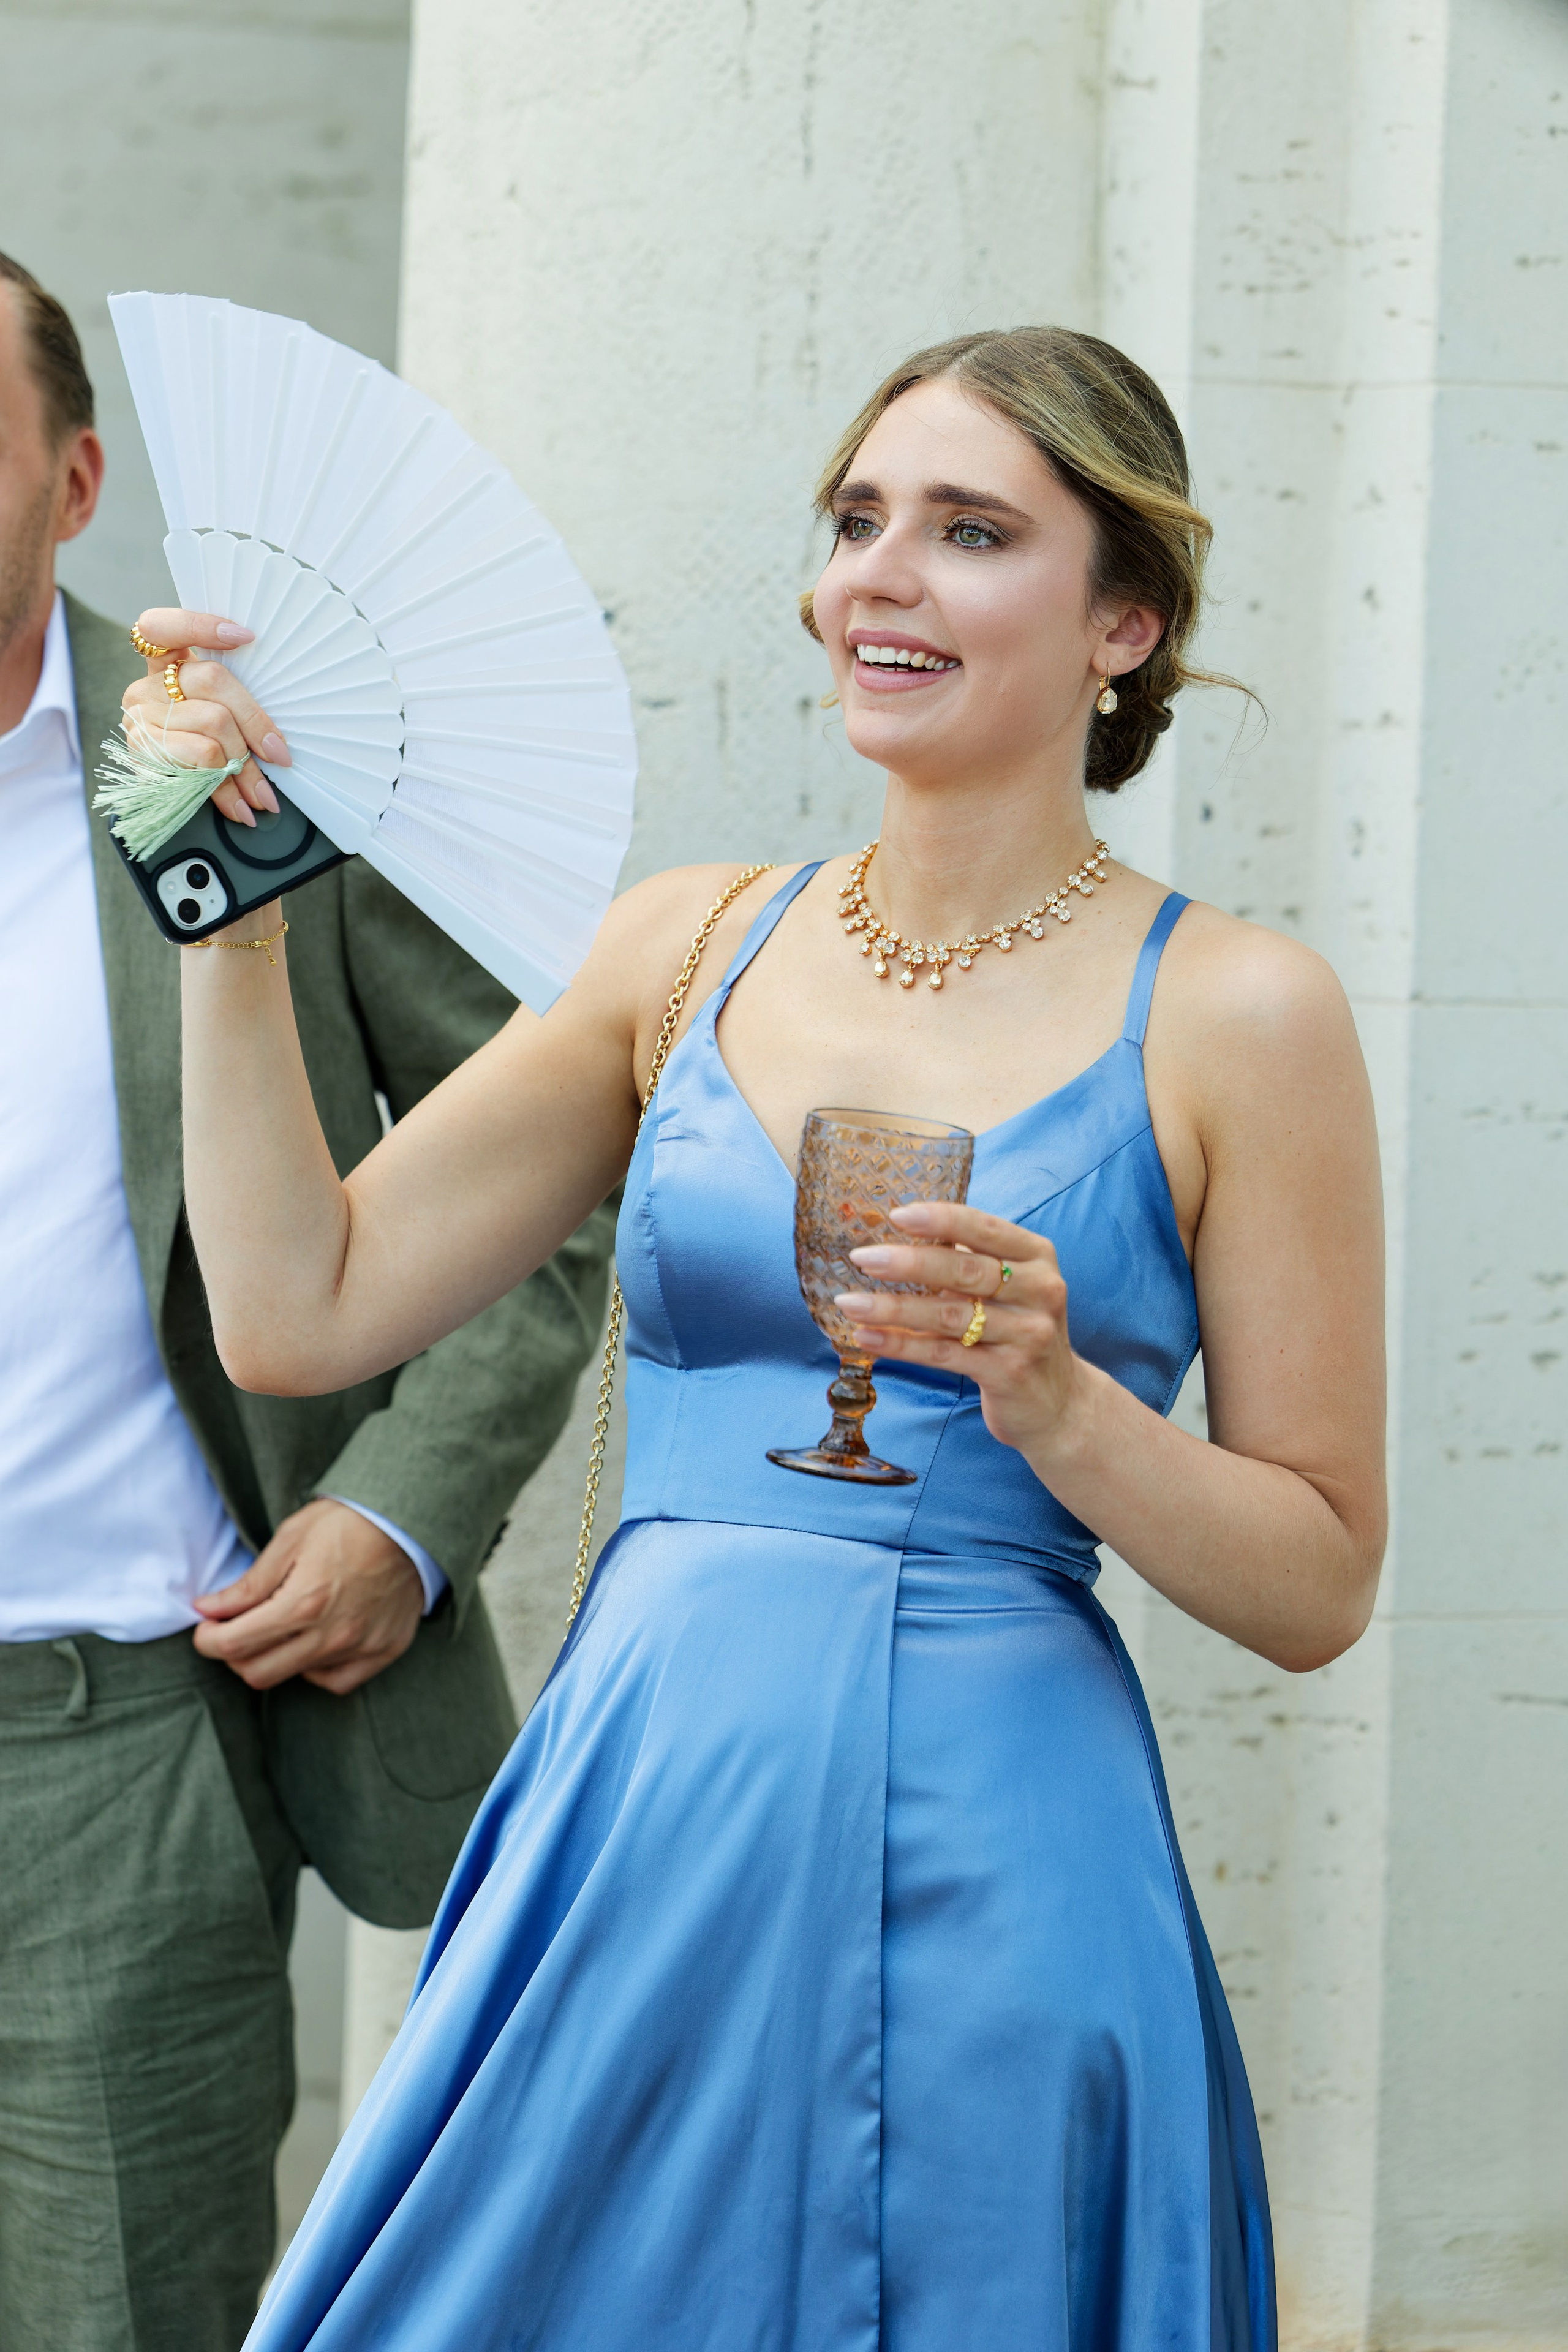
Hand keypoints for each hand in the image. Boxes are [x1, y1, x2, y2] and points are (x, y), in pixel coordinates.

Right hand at [121, 607, 290, 829]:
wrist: (162, 801)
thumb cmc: (200, 754)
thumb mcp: (218, 721)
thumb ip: (234, 705)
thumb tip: (278, 740)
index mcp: (164, 666)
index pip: (163, 626)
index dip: (200, 625)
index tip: (246, 636)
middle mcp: (146, 686)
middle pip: (212, 679)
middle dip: (255, 722)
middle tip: (280, 757)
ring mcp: (140, 717)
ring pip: (213, 723)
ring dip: (246, 765)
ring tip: (262, 796)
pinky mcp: (141, 750)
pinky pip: (200, 757)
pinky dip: (225, 785)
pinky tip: (238, 806)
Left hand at [192, 1498, 424, 1695]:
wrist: (410, 1521)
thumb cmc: (348, 1522)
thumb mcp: (290, 1539)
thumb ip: (248, 1584)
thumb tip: (208, 1609)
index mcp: (302, 1603)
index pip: (234, 1644)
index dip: (207, 1640)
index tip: (206, 1628)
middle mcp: (331, 1634)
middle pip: (258, 1672)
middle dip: (234, 1654)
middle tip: (235, 1630)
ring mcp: (360, 1647)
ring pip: (295, 1677)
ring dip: (274, 1658)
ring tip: (279, 1628)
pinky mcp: (383, 1650)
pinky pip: (337, 1681)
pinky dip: (316, 1669)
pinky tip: (314, 1644)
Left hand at [835, 1202, 1090, 1462]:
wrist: (1060, 1403)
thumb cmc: (1018, 1332)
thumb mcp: (1007, 1289)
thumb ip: (966, 1262)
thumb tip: (896, 1237)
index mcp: (1036, 1256)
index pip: (985, 1228)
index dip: (941, 1220)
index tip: (897, 1215)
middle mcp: (1040, 1290)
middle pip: (965, 1270)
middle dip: (908, 1262)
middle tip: (862, 1258)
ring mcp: (1027, 1333)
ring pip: (949, 1315)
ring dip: (893, 1309)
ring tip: (849, 1302)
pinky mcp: (1009, 1373)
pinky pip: (944, 1354)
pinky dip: (902, 1345)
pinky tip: (867, 1337)